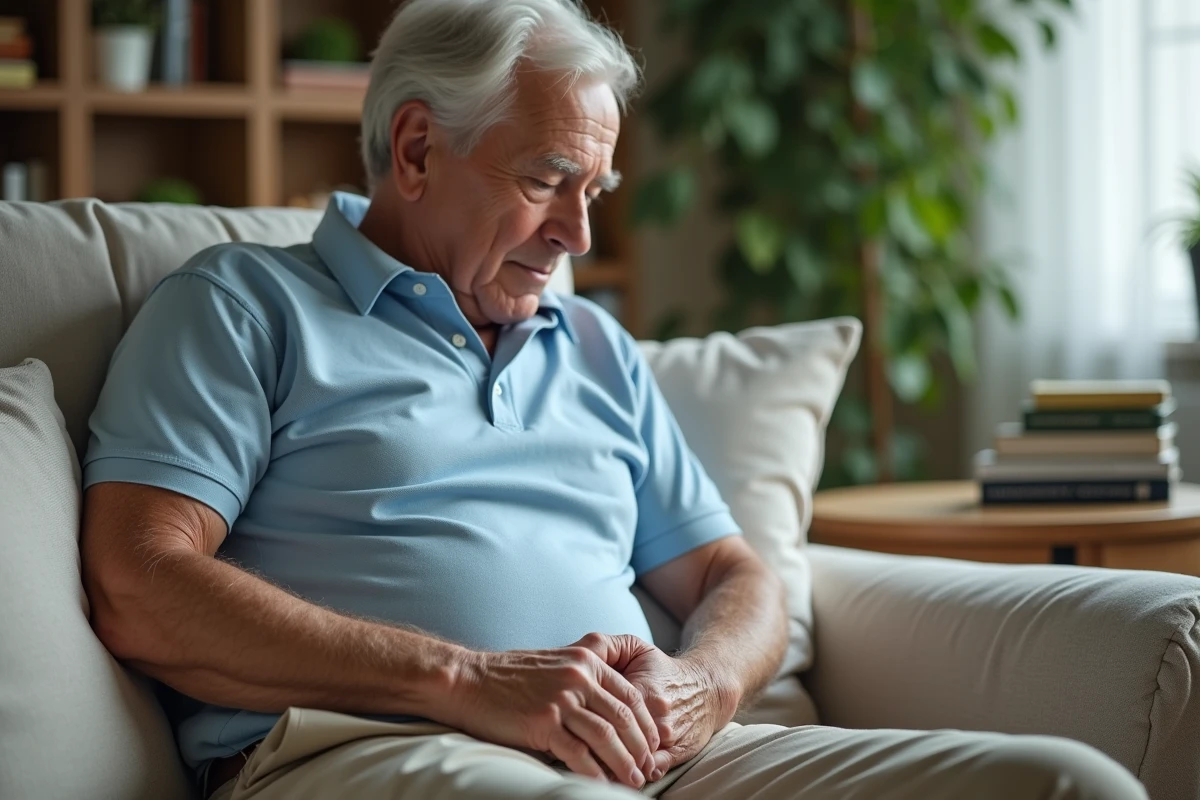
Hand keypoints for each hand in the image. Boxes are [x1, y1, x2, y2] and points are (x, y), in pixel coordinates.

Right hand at [446, 641, 660, 788]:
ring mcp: (561, 699)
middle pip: (623, 717)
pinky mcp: (543, 722)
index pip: (630, 695)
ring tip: (632, 780)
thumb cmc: (510, 676)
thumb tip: (610, 706)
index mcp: (586, 661)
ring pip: (606, 737)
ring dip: (624, 763)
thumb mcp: (556, 661)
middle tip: (648, 768)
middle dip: (641, 747)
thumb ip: (584, 675)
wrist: (468, 680)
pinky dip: (593, 773)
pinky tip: (600, 784)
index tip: (653, 744)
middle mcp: (578, 677)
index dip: (646, 724)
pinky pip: (577, 753)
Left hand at [575, 633, 731, 778]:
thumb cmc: (663, 670)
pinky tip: (616, 775)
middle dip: (591, 745)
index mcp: (640, 687)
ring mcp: (667, 735)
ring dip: (610, 763)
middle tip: (569, 748)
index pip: (604, 709)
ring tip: (589, 767)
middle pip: (615, 736)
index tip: (564, 723)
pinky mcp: (677, 751)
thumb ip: (607, 650)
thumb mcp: (638, 650)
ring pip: (631, 756)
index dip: (583, 718)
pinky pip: (651, 769)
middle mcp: (655, 712)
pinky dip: (633, 773)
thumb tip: (578, 665)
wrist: (708, 686)